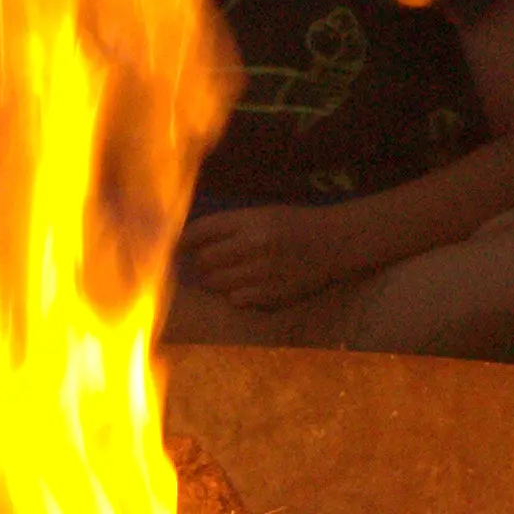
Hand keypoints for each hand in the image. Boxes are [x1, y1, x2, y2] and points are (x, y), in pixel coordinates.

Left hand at [175, 205, 359, 312]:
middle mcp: (256, 244)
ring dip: (217, 280)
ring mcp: (265, 271)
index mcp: (252, 219)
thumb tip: (184, 244)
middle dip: (203, 263)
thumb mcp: (263, 214)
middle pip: (204, 260)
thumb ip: (227, 228)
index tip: (173, 250)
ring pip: (216, 283)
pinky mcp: (273, 293)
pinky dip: (237, 294)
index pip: (200, 231)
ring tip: (234, 273)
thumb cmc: (295, 224)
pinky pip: (236, 299)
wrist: (339, 241)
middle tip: (212, 262)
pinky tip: (251, 285)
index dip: (181, 242)